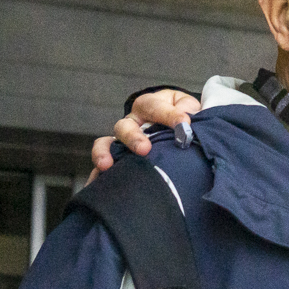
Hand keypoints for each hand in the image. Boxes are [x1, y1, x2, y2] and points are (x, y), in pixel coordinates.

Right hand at [89, 89, 203, 172]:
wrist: (181, 128)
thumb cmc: (184, 116)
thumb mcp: (189, 108)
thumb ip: (190, 111)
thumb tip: (188, 119)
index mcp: (150, 106)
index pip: (154, 107)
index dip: (169, 115)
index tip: (184, 122)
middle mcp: (133, 123)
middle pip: (125, 126)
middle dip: (133, 137)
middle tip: (144, 149)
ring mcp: (124, 141)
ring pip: (108, 143)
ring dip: (105, 153)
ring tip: (107, 165)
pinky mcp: (121, 158)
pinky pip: (105, 165)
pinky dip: (98, 173)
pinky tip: (97, 182)